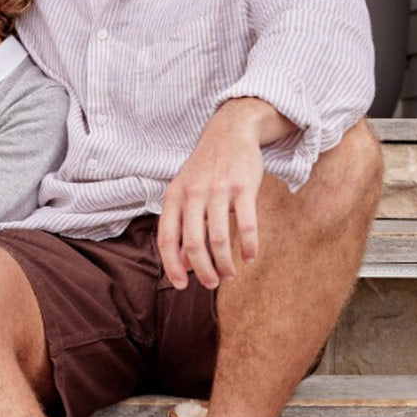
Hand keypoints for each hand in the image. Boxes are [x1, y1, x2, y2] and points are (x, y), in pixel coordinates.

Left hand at [157, 99, 288, 290]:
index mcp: (173, 197)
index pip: (167, 239)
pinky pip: (246, 224)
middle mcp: (192, 194)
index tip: (182, 286)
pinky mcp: (243, 186)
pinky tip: (250, 258)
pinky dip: (248, 247)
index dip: (172, 266)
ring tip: (230, 274)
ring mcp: (217, 189)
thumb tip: (183, 264)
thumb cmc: (205, 169)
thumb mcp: (185, 194)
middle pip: (193, 244)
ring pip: (218, 239)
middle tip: (212, 284)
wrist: (230, 131)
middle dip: (203, 271)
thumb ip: (182, 226)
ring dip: (225, 263)